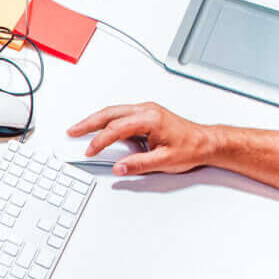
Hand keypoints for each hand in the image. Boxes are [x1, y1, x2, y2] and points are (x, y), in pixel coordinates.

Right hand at [66, 102, 221, 176]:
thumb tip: (119, 168)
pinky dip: (106, 121)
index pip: (117, 128)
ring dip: (95, 120)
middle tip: (73, 130)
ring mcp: (146, 111)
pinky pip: (120, 115)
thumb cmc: (191, 147)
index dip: (100, 140)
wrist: (206, 142)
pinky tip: (100, 128)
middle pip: (110, 113)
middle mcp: (147, 110)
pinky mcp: (146, 115)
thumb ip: (139, 165)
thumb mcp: (165, 161)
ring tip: (81, 129)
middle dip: (88, 122)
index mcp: (150, 118)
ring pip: (113, 112)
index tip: (90, 150)